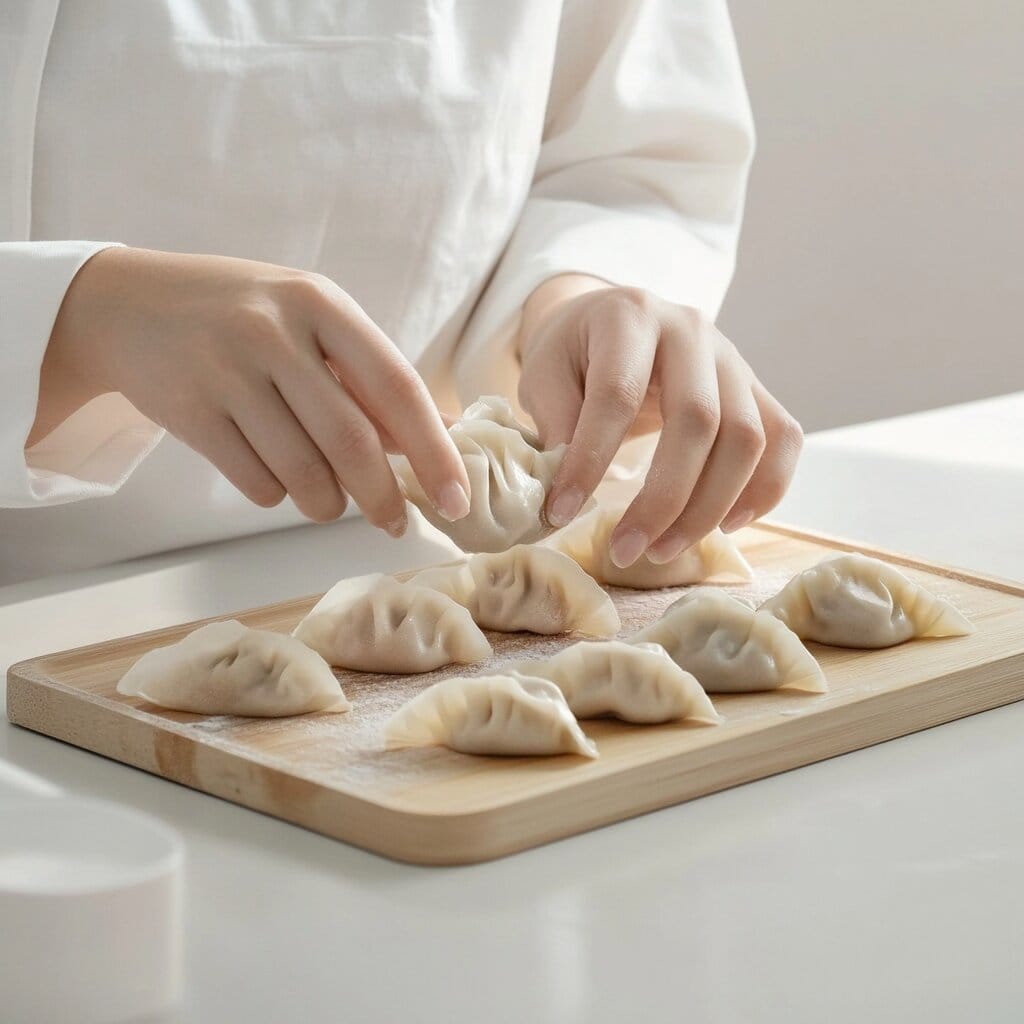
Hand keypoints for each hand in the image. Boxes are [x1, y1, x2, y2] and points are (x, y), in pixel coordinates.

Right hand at [35, 248, 470, 530]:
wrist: (129, 305)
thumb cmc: (244, 317)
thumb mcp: (311, 323)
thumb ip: (369, 377)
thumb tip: (439, 437)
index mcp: (321, 303)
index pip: (396, 385)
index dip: (433, 451)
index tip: (457, 500)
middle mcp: (273, 331)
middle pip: (350, 440)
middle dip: (382, 496)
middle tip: (395, 524)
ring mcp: (225, 370)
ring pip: (302, 472)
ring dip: (327, 504)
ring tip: (328, 500)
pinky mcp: (188, 410)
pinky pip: (255, 483)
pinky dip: (277, 495)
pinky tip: (273, 474)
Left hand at [517, 275, 802, 567]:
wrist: (614, 320)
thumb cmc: (575, 354)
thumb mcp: (543, 374)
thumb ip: (554, 419)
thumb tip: (566, 486)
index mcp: (630, 317)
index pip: (617, 394)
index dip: (591, 458)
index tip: (562, 511)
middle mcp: (691, 330)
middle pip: (699, 420)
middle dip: (663, 499)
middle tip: (625, 549)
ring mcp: (733, 359)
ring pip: (747, 439)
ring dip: (709, 507)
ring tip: (663, 549)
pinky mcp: (756, 387)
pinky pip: (782, 439)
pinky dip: (764, 490)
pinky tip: (724, 525)